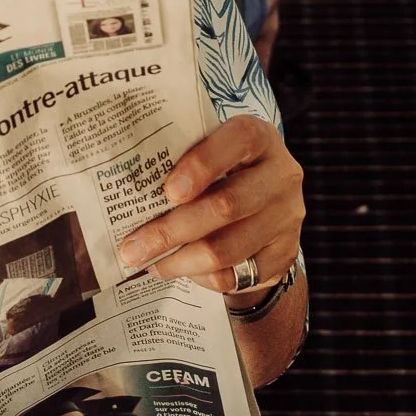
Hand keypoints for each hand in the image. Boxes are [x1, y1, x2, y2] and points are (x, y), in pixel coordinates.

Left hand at [116, 117, 304, 295]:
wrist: (269, 206)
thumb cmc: (225, 171)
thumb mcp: (212, 152)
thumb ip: (182, 162)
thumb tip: (128, 195)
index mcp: (260, 138)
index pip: (238, 140)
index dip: (202, 164)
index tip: (168, 191)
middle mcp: (281, 176)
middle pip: (226, 206)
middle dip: (171, 230)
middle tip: (133, 247)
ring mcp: (286, 218)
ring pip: (226, 249)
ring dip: (179, 261)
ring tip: (148, 262)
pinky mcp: (284, 255)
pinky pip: (235, 275)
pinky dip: (200, 277)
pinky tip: (178, 268)